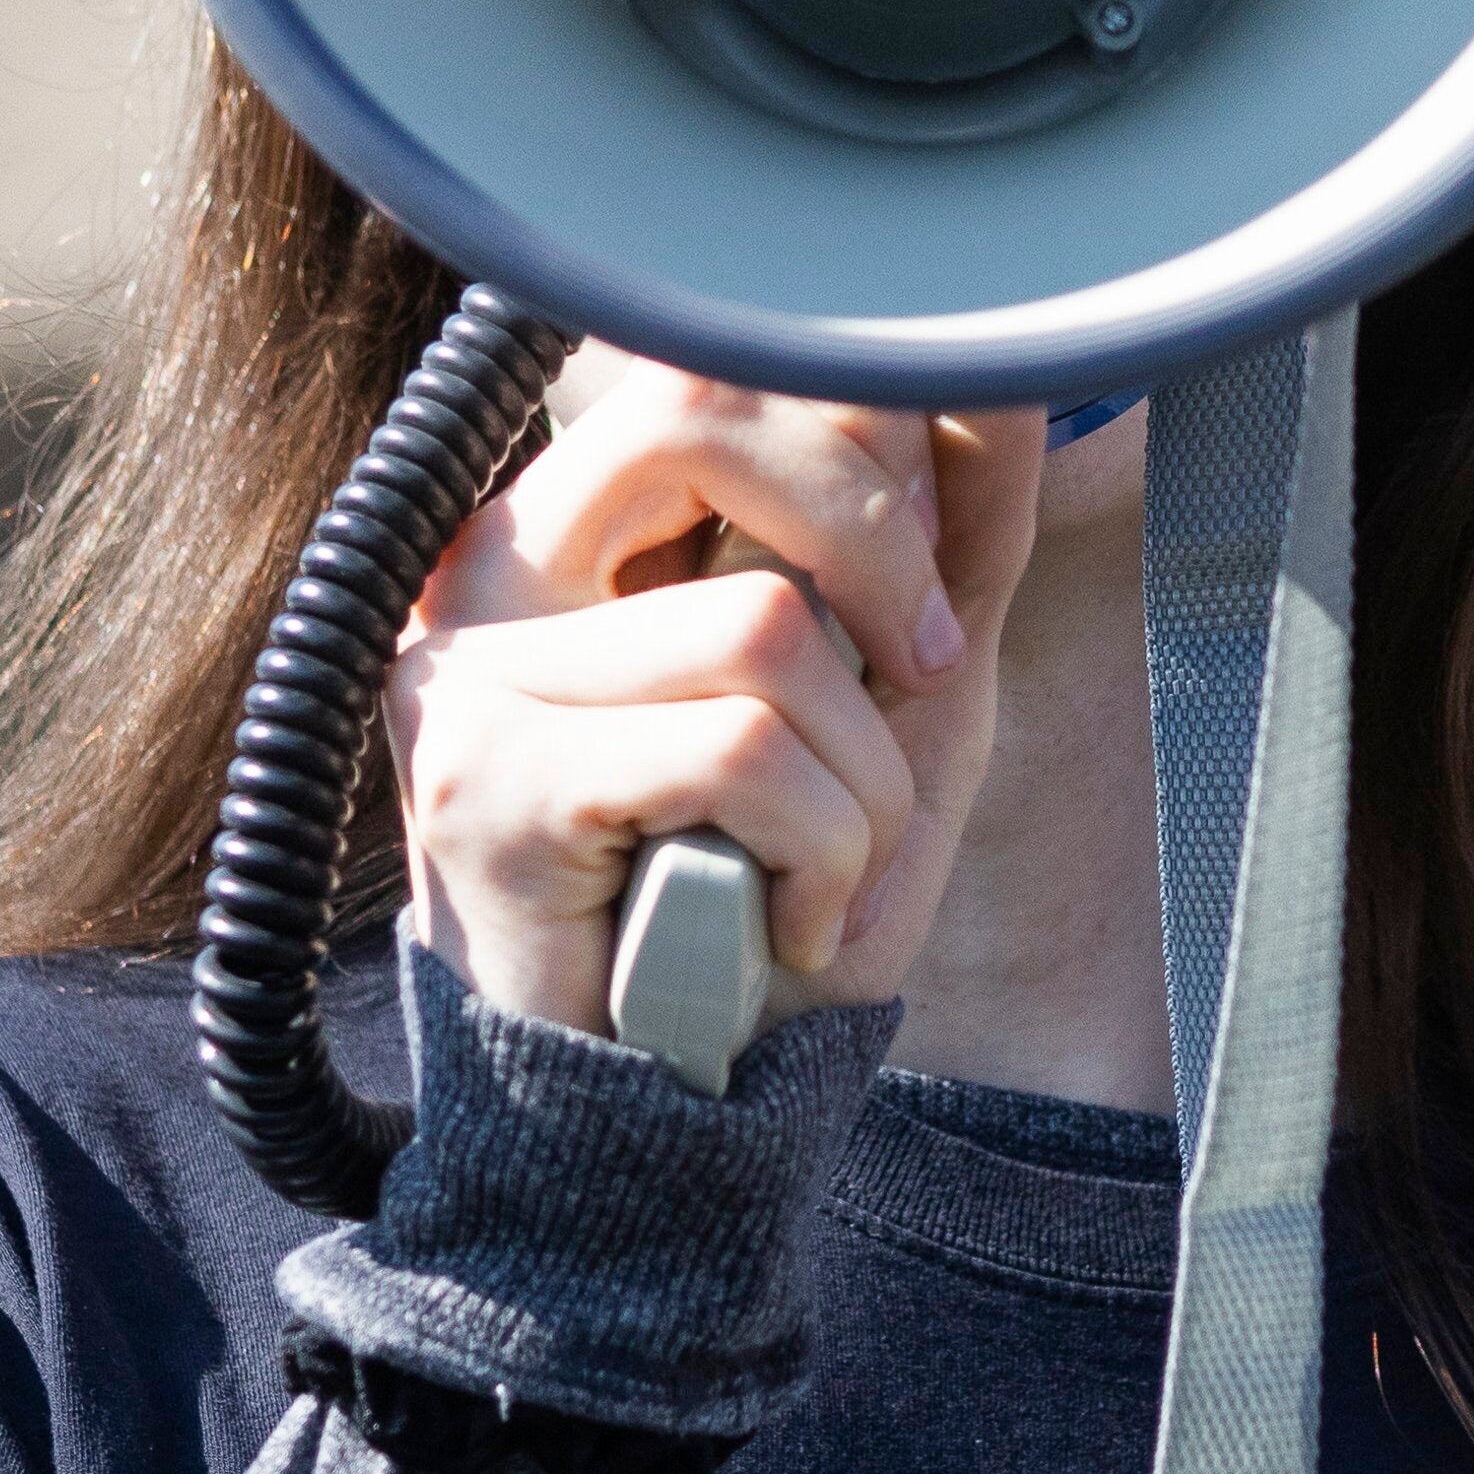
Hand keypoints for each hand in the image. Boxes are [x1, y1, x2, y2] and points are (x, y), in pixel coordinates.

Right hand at [387, 357, 1044, 1040]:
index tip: (919, 602)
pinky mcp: (487, 781)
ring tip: (830, 870)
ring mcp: (472, 670)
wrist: (662, 1112)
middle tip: (917, 682)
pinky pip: (740, 750)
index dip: (864, 442)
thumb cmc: (764, 907)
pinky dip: (819, 851)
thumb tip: (1002, 388)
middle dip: (881, 547)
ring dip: (865, 775)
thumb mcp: (887, 703)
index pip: (714, 360)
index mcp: (572, 527)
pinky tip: (785, 921)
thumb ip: (936, 550)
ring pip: (767, 624)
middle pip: (715, 413)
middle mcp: (494, 569)